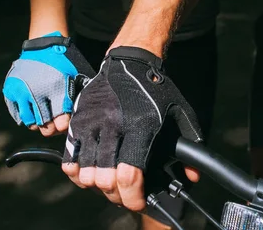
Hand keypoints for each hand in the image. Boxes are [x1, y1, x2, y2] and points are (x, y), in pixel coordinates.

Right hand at [2, 32, 95, 135]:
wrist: (43, 45)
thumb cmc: (65, 63)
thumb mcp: (78, 75)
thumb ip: (79, 96)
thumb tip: (83, 119)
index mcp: (56, 88)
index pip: (61, 122)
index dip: (65, 126)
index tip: (66, 123)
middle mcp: (36, 92)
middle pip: (45, 127)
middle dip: (53, 129)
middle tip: (56, 124)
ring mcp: (21, 92)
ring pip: (30, 123)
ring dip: (39, 123)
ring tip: (45, 116)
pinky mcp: (10, 91)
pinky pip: (18, 115)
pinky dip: (26, 116)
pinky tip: (34, 110)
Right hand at [61, 46, 202, 210]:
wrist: (130, 60)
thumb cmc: (156, 88)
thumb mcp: (180, 112)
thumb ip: (191, 143)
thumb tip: (193, 177)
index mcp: (140, 126)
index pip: (130, 175)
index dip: (133, 197)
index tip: (138, 201)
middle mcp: (113, 125)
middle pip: (106, 178)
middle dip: (116, 195)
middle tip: (124, 195)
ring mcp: (92, 121)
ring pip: (86, 171)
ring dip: (97, 185)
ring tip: (108, 185)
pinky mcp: (78, 119)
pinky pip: (69, 155)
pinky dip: (76, 170)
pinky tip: (87, 174)